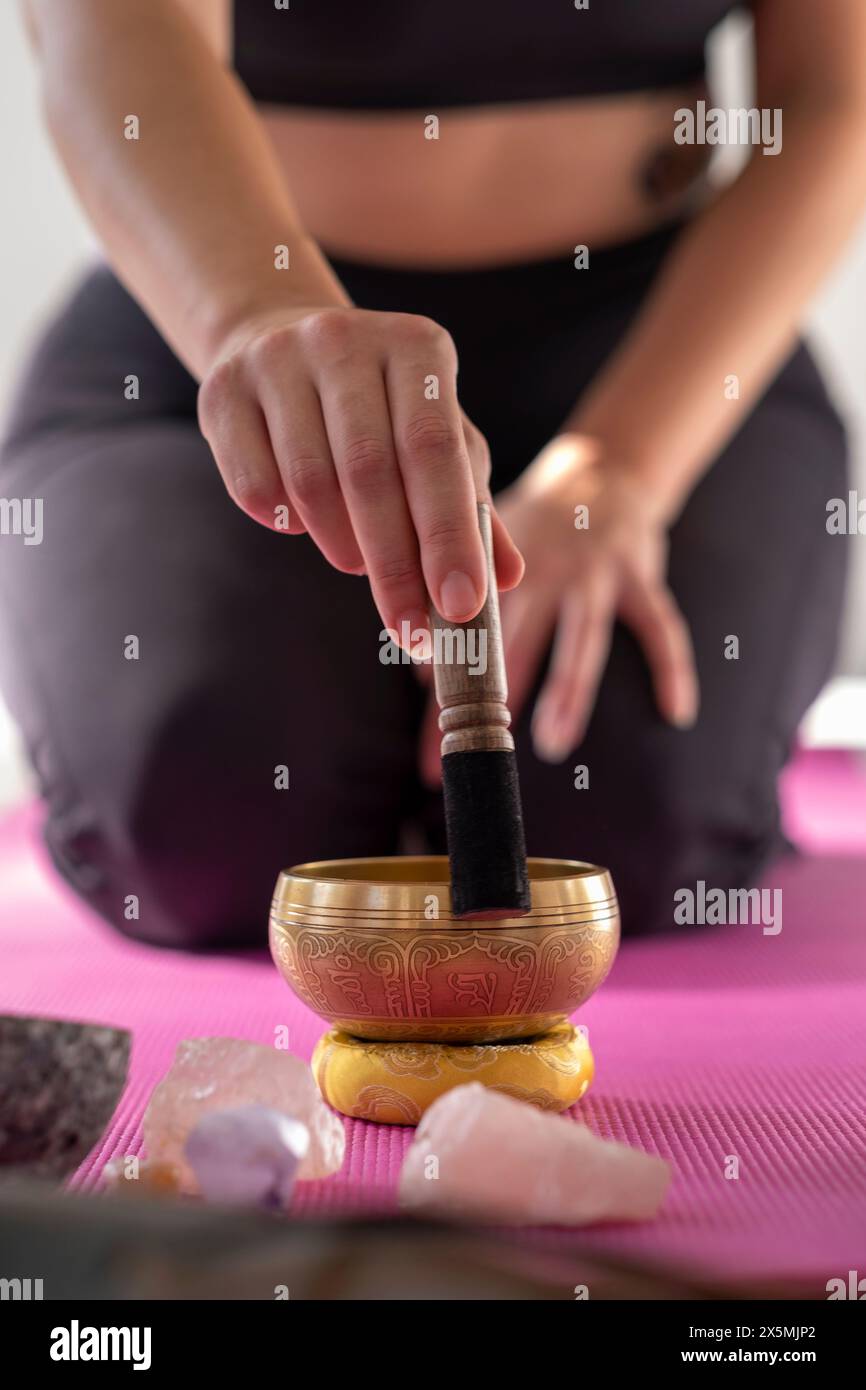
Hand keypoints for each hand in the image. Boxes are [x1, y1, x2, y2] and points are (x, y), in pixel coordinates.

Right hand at [197, 306, 523, 638]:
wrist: (278, 340)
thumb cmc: (380, 408)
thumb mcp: (438, 437)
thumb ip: (473, 504)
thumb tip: (507, 578)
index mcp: (416, 346)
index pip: (436, 451)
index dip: (449, 535)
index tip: (460, 608)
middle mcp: (344, 339)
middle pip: (370, 473)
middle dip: (396, 568)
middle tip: (411, 630)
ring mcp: (276, 360)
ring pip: (310, 483)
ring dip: (342, 546)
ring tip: (359, 563)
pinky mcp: (222, 391)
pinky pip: (255, 486)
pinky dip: (287, 524)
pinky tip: (305, 524)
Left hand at [419, 434, 697, 783]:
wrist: (598, 472)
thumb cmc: (533, 529)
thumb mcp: (487, 552)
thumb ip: (460, 613)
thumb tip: (424, 679)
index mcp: (494, 569)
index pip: (460, 642)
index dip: (446, 697)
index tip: (433, 749)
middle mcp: (541, 569)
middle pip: (512, 642)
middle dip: (492, 702)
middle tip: (477, 751)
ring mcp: (594, 571)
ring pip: (581, 636)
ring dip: (566, 689)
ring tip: (554, 742)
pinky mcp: (641, 572)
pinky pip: (662, 624)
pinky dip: (671, 666)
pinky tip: (676, 711)